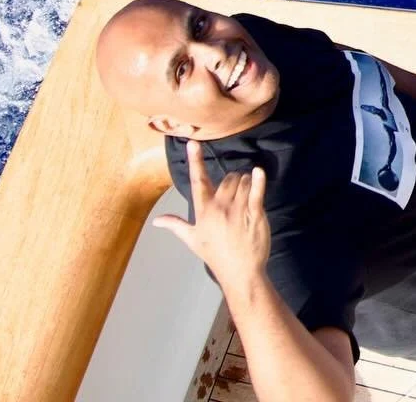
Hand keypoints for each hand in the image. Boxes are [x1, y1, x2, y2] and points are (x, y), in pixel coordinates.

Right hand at [155, 140, 270, 285]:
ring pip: (243, 182)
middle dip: (233, 180)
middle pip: (228, 178)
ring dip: (246, 183)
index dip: (195, 161)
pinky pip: (257, 191)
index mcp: (203, 212)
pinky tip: (259, 173)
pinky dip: (259, 179)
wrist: (240, 272)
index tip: (193, 143)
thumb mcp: (193, 240)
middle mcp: (219, 208)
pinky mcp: (255, 213)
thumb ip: (176, 225)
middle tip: (236, 193)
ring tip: (246, 196)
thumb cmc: (215, 255)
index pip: (197, 181)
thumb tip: (157, 221)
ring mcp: (238, 210)